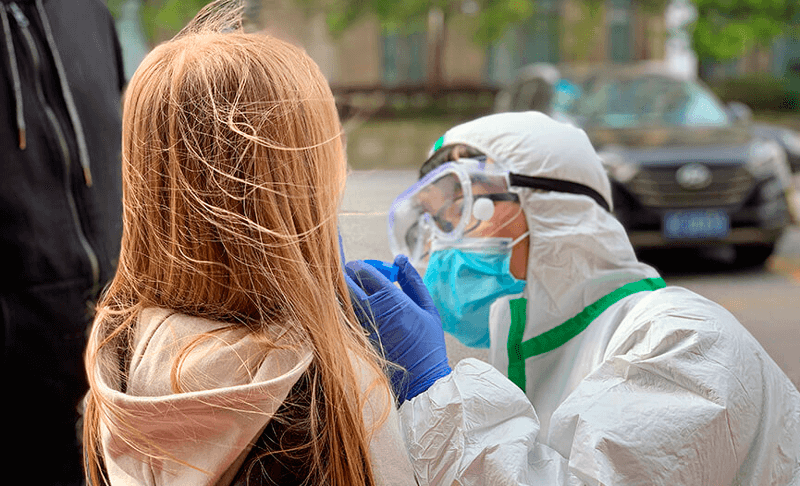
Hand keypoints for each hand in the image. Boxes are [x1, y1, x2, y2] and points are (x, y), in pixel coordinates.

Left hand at [345, 255, 450, 403]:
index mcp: (394, 302)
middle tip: (349, 275)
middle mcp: (374, 314)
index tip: (358, 265)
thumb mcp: (428, 308)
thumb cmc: (429, 343)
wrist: (423, 382)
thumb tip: (400, 258)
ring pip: (341, 302)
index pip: (364, 273)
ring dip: (342, 293)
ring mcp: (362, 329)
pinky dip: (343, 311)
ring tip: (349, 292)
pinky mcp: (356, 343)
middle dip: (345, 276)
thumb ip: (413, 280)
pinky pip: (343, 320)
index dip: (358, 265)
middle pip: (346, 284)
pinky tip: (351, 312)